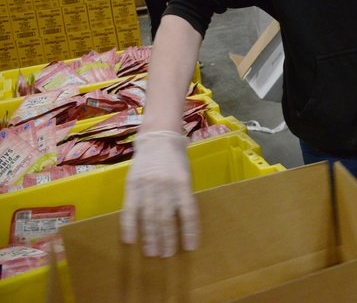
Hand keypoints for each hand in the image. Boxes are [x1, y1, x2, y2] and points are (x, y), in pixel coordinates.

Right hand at [120, 131, 198, 257]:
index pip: (188, 212)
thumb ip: (183, 196)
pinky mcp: (132, 186)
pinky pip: (129, 210)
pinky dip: (129, 227)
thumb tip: (183, 224)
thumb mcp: (186, 175)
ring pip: (148, 218)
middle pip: (166, 219)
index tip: (189, 247)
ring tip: (152, 253)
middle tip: (166, 255)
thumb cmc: (175, 160)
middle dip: (167, 240)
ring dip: (150, 238)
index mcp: (182, 183)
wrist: (157, 139)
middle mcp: (165, 186)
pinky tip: (130, 240)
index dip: (189, 231)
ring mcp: (147, 187)